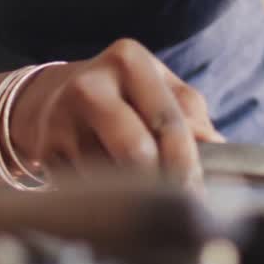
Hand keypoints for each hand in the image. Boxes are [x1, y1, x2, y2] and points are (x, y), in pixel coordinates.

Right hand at [10, 39, 223, 185]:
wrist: (55, 96)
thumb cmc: (126, 95)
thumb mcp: (161, 89)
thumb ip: (192, 115)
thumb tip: (217, 150)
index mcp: (128, 60)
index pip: (167, 119)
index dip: (187, 161)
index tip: (199, 190)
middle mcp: (90, 84)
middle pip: (135, 151)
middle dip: (161, 182)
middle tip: (176, 203)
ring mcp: (62, 118)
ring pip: (110, 177)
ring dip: (131, 195)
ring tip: (140, 194)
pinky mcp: (45, 150)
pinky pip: (86, 189)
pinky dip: (104, 198)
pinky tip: (110, 192)